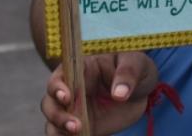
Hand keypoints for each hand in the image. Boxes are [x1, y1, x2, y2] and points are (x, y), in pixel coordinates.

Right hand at [41, 52, 156, 134]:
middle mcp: (71, 90)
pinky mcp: (81, 127)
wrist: (141, 89)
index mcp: (80, 69)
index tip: (67, 97)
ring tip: (78, 132)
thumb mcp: (137, 64)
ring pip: (53, 122)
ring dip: (59, 130)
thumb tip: (120, 93)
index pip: (59, 77)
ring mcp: (74, 110)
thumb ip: (127, 74)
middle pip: (50, 103)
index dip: (58, 87)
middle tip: (76, 125)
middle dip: (57, 115)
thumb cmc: (135, 68)